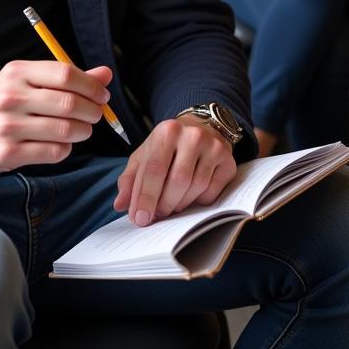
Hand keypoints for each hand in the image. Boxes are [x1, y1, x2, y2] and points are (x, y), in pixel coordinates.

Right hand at [0, 60, 113, 179]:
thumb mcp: (24, 80)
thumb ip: (64, 77)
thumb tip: (105, 74)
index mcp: (17, 72)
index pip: (65, 74)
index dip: (91, 86)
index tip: (101, 95)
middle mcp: (11, 97)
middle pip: (68, 103)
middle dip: (92, 111)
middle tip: (95, 115)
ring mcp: (7, 127)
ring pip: (65, 130)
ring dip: (82, 131)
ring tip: (81, 130)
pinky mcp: (7, 154)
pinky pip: (53, 153)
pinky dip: (66, 149)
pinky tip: (61, 144)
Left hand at [114, 115, 235, 226]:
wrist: (199, 129)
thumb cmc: (167, 147)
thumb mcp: (144, 155)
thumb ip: (130, 179)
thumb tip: (120, 204)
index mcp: (166, 131)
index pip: (154, 169)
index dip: (145, 197)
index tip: (139, 218)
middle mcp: (192, 136)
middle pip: (177, 180)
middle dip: (163, 204)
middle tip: (157, 216)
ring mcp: (213, 147)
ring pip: (196, 187)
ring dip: (180, 204)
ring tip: (171, 206)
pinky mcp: (228, 161)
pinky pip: (212, 192)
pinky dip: (198, 201)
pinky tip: (190, 197)